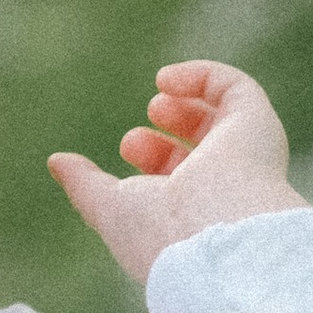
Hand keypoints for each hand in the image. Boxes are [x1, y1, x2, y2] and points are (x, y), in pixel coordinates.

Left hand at [49, 59, 305, 286]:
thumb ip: (84, 185)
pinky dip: (200, 74)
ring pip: (225, 114)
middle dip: (168, 126)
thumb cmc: (159, 234)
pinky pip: (236, 87)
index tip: (128, 148)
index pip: (181, 176)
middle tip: (140, 130)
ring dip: (187, 96)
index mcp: (195, 212)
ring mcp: (244, 153)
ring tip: (158, 92)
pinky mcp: (256, 125)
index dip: (151, 154)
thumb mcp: (110, 209)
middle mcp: (226, 185)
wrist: (209, 238)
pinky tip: (165, 79)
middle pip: (203, 144)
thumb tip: (56, 162)